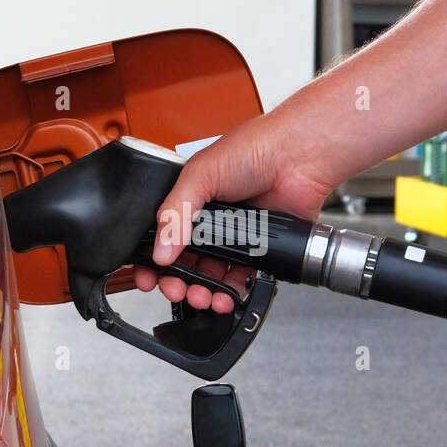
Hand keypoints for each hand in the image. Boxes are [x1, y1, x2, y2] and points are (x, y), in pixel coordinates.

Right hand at [134, 117, 335, 310]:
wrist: (297, 158)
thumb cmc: (254, 149)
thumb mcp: (200, 175)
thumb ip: (175, 213)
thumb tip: (160, 251)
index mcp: (190, 200)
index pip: (163, 236)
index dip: (153, 260)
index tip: (148, 278)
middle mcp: (211, 220)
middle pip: (185, 262)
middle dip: (176, 282)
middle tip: (175, 290)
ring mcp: (235, 236)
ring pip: (210, 274)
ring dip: (202, 291)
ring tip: (201, 297)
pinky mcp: (259, 249)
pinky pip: (240, 278)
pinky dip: (231, 292)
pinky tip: (225, 297)